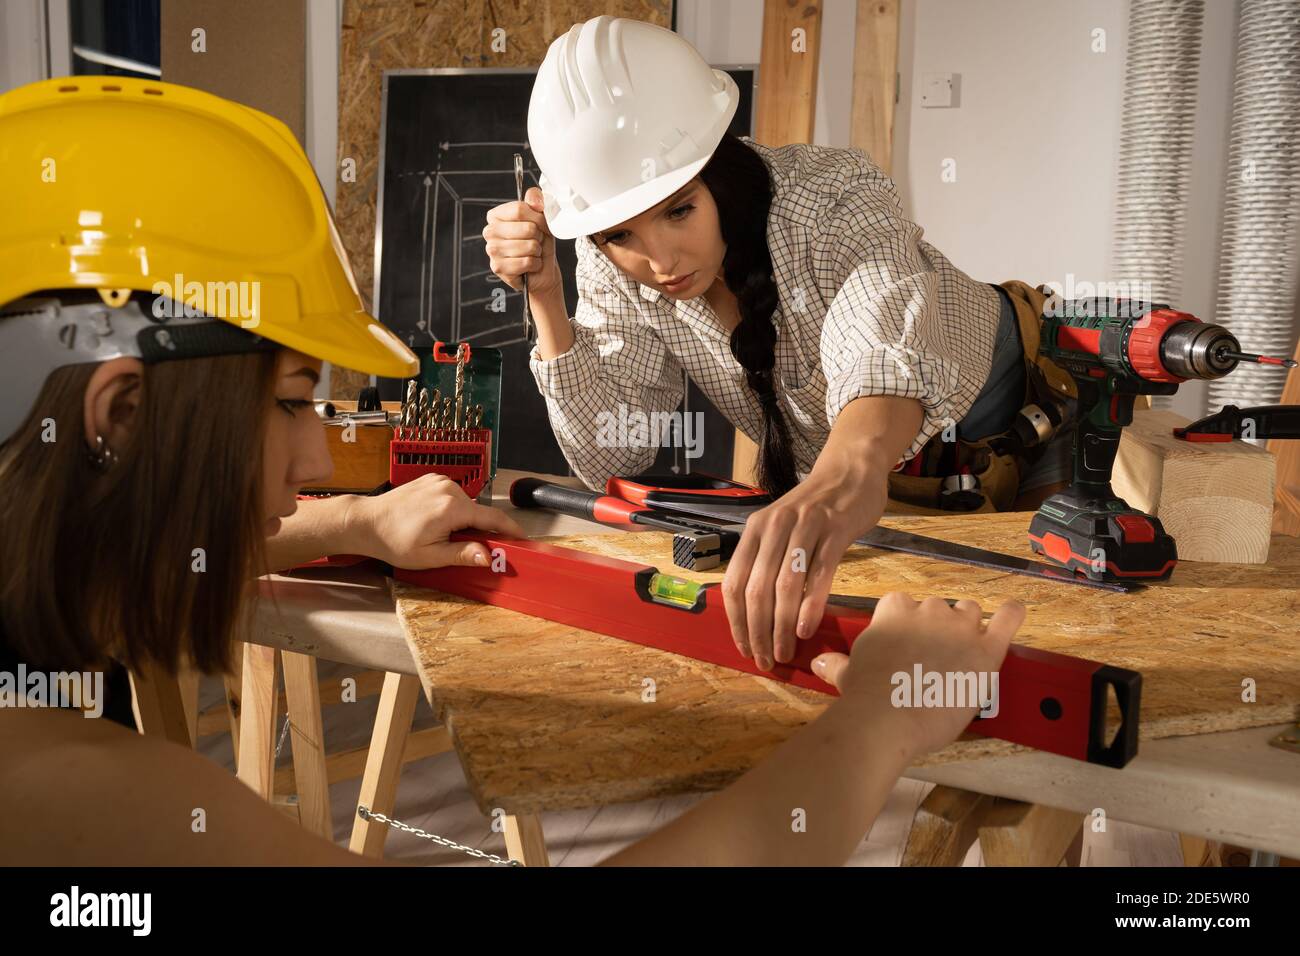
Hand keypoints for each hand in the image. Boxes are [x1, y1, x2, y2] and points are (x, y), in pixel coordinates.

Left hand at [343, 474, 525, 568]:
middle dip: (481, 530)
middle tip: (475, 550)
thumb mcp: (430, 556)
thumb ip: (462, 554)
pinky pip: (453, 497)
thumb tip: (488, 556)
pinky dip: (453, 511)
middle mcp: (449, 488)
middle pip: (478, 512)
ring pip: (466, 504)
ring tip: (446, 538)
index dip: (511, 529)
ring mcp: (440, 481)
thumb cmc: (393, 541)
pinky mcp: (432, 479)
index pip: (492, 518)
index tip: (522, 539)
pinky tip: (437, 524)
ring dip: (465, 521)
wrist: (367, 522)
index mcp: (452, 507)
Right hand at [484, 186, 561, 297]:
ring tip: (532, 253)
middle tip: (536, 242)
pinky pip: (526, 262)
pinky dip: (534, 264)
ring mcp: (491, 250)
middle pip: (527, 228)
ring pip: (529, 246)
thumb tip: (535, 200)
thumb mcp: (541, 217)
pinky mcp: (497, 267)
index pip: (520, 209)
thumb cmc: (538, 242)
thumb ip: (537, 200)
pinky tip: (530, 265)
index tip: (542, 225)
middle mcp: (490, 231)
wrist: (541, 270)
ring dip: (537, 251)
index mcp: (496, 215)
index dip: (538, 218)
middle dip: (539, 237)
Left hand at [721, 466, 887, 669]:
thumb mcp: (780, 528)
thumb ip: (768, 562)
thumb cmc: (815, 508)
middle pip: (756, 589)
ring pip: (785, 585)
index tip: (745, 647)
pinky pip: (819, 573)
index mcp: (755, 530)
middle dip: (758, 631)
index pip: (734, 583)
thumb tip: (757, 614)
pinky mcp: (835, 529)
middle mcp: (774, 527)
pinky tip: (806, 627)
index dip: (736, 621)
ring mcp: (805, 526)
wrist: (850, 470)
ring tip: (785, 651)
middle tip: (766, 659)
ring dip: (782, 625)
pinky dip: (810, 604)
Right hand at [811, 592, 1022, 756]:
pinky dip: (1013, 613)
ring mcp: (959, 628)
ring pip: (970, 611)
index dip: (907, 624)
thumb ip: (838, 664)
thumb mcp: (847, 675)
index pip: (904, 604)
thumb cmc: (865, 698)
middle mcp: (928, 611)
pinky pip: (1008, 618)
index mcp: (894, 611)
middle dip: (939, 627)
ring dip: (968, 627)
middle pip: (939, 607)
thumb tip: (820, 662)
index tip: (906, 644)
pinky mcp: (986, 650)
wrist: (887, 719)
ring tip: (962, 655)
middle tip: (933, 658)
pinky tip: (1013, 613)